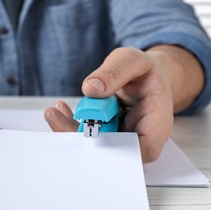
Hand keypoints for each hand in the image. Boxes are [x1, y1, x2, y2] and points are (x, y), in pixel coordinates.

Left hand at [44, 47, 197, 162]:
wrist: (146, 75)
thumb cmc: (145, 70)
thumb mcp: (132, 60)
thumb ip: (114, 71)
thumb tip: (91, 89)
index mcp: (156, 120)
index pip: (143, 149)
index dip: (115, 147)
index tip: (89, 130)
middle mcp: (139, 134)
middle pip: (112, 150)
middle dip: (81, 137)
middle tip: (56, 118)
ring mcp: (122, 135)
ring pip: (96, 144)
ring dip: (71, 130)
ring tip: (54, 113)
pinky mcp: (108, 133)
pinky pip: (89, 135)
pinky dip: (73, 124)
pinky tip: (61, 110)